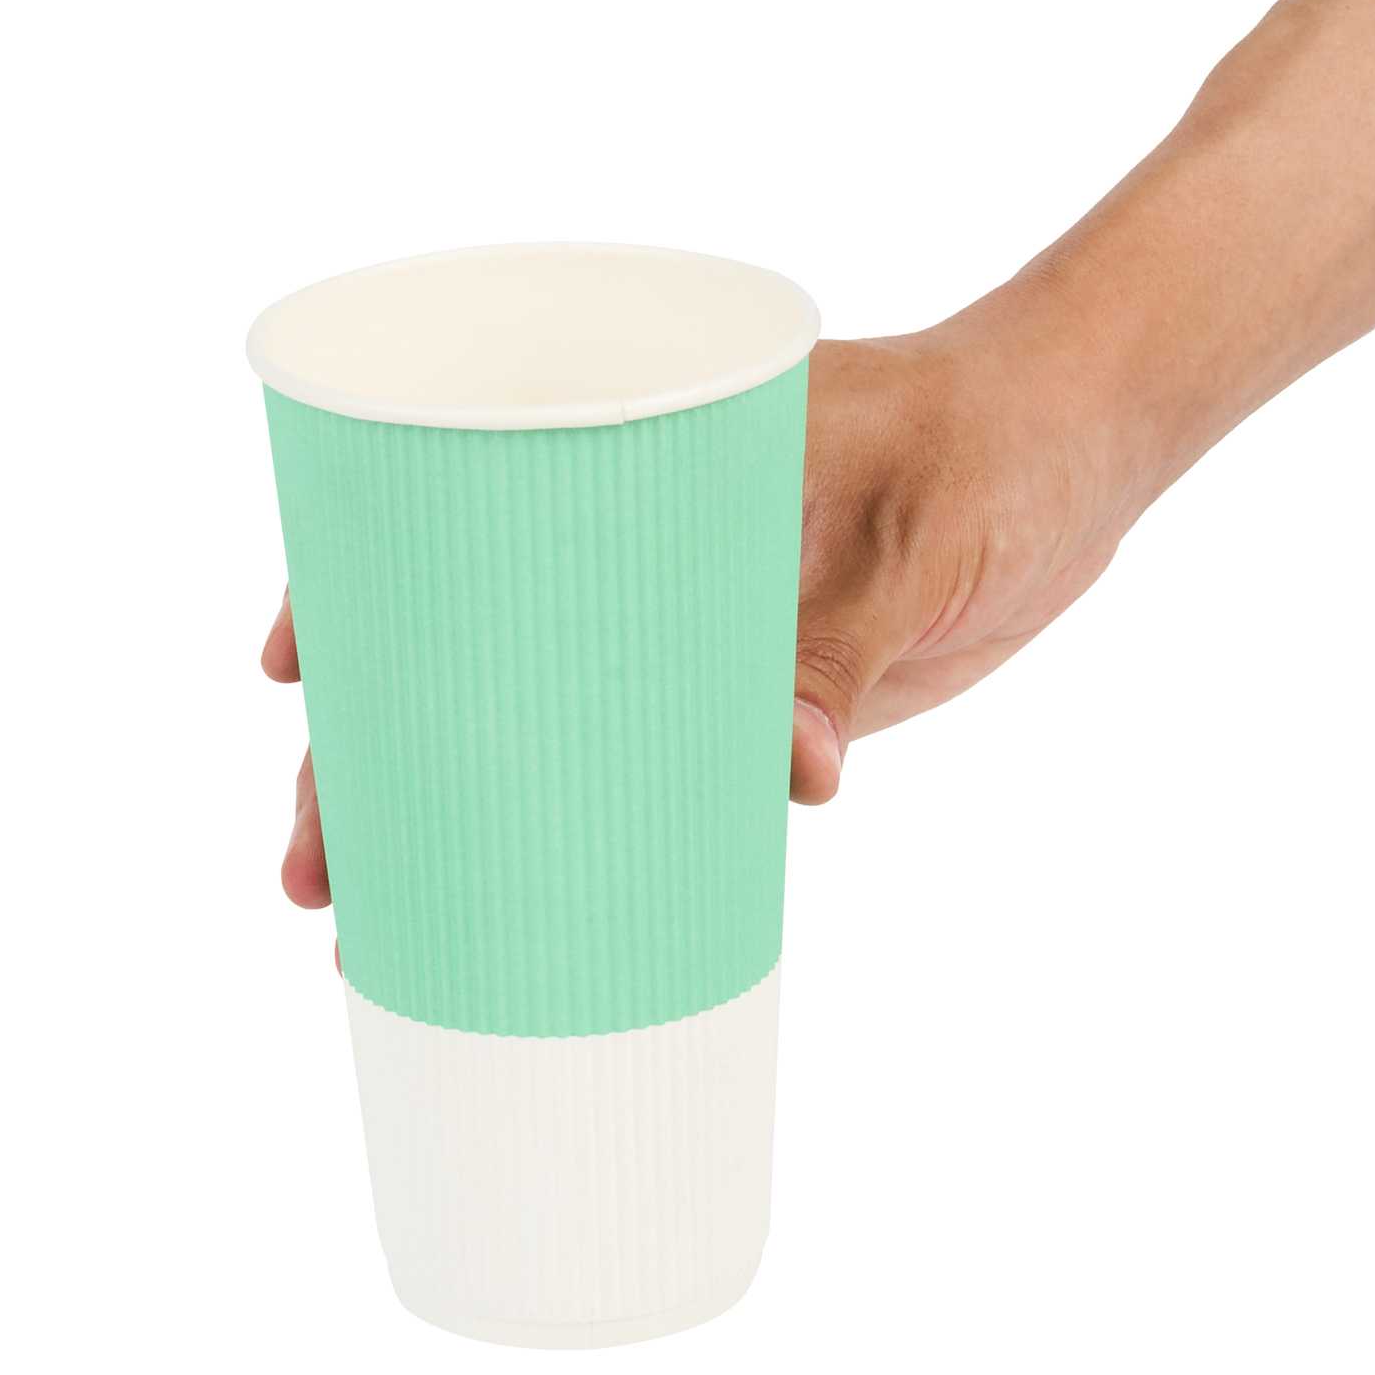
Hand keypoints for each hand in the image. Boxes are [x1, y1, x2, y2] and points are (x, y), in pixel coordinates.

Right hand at [266, 306, 1158, 907]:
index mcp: (636, 454)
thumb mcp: (920, 524)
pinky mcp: (764, 692)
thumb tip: (791, 781)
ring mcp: (694, 627)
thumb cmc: (997, 438)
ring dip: (479, 822)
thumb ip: (848, 642)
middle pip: (473, 651)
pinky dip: (602, 836)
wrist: (1083, 449)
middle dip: (388, 762)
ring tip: (398, 937)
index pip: (456, 516)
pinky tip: (550, 916)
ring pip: (551, 728)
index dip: (359, 598)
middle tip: (323, 882)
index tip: (291, 676)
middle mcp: (638, 543)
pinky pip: (658, 773)